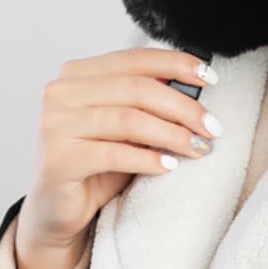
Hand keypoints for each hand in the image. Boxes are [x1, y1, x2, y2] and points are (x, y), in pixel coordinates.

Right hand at [14, 44, 220, 268]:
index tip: (210, 77)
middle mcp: (62, 92)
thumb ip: (147, 100)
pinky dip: (147, 159)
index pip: (135, 58)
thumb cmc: (97, 161)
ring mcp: (55, 124)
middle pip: (137, 88)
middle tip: (212, 126)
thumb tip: (197, 87)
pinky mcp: (58, 159)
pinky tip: (169, 166)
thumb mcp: (125, 123)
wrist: (57, 210)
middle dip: (183, 106)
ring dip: (172, 134)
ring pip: (129, 120)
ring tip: (199, 147)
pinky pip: (113, 154)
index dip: (176, 64)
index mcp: (79, 72)